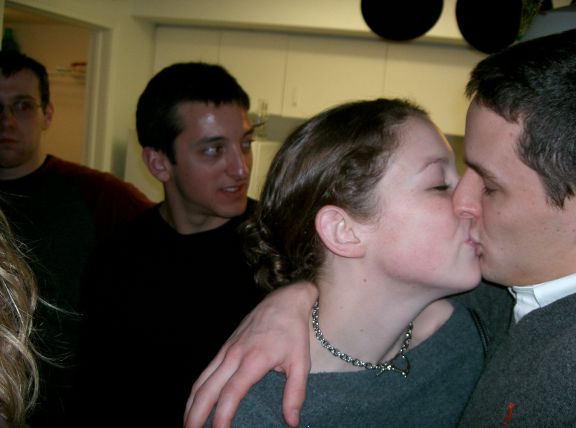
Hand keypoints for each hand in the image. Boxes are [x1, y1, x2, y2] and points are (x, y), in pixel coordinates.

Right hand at [183, 281, 317, 427]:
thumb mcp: (301, 362)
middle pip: (207, 389)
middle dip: (196, 414)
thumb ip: (295, 393)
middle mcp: (234, 354)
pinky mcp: (224, 347)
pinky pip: (205, 372)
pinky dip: (196, 390)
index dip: (222, 415)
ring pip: (201, 380)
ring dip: (191, 404)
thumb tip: (291, 421)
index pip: (231, 392)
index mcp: (254, 359)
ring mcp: (226, 350)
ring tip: (188, 424)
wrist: (284, 301)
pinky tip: (195, 403)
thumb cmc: (293, 332)